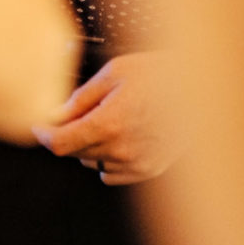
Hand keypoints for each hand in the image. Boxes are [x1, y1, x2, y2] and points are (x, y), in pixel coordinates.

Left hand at [33, 50, 180, 184]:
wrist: (202, 88)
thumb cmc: (164, 74)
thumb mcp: (116, 71)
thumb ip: (82, 96)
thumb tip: (58, 113)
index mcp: (109, 123)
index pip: (60, 143)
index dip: (44, 134)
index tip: (41, 126)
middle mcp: (121, 149)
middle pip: (74, 153)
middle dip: (70, 133)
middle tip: (81, 112)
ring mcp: (136, 163)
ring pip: (92, 162)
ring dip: (90, 145)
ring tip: (110, 119)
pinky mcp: (149, 169)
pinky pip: (113, 173)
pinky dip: (109, 159)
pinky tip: (122, 137)